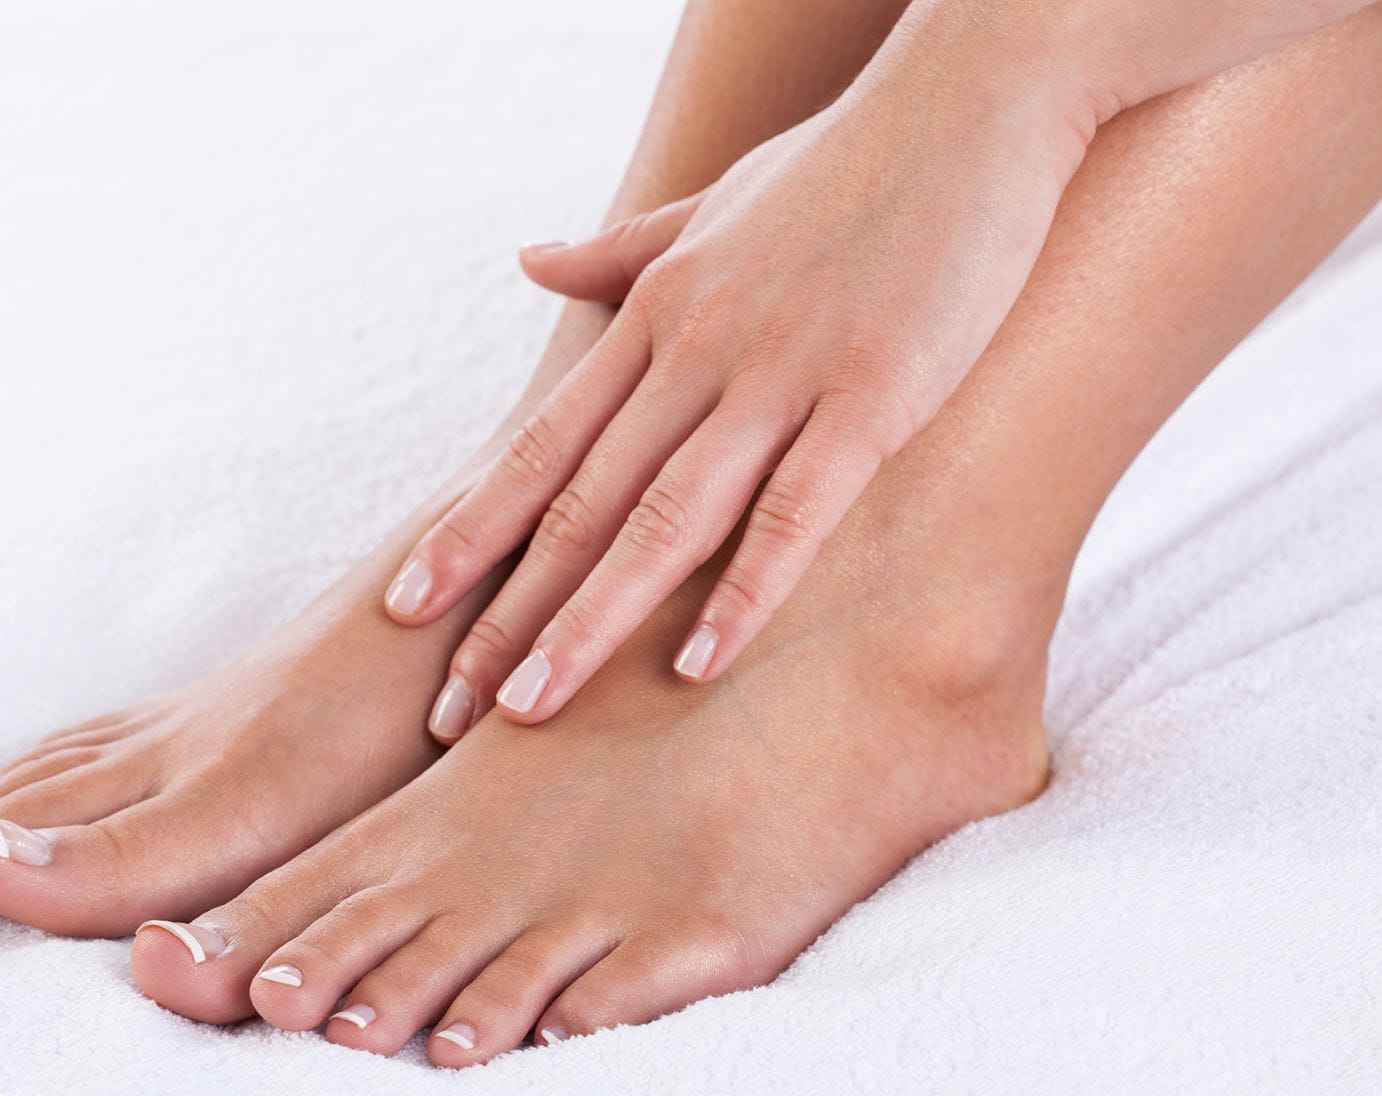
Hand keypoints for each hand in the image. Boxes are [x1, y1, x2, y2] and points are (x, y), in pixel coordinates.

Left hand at [386, 5, 1091, 731]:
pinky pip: (794, 510)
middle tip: (447, 705)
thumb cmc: (844, 162)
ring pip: (664, 519)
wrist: (971, 97)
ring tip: (529, 712)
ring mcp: (782, 373)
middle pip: (581, 503)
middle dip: (509, 610)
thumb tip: (526, 260)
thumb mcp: (710, 205)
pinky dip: (742, 591)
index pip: (543, 444)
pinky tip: (695, 665)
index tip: (410, 606)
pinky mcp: (873, 394)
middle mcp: (696, 350)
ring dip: (590, 621)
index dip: (473, 530)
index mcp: (656, 314)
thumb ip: (618, 252)